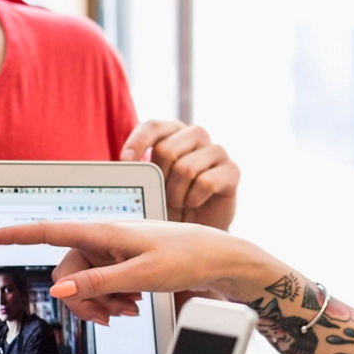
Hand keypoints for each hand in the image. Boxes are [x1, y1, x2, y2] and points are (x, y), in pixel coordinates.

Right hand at [0, 219, 284, 322]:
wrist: (219, 260)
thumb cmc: (187, 257)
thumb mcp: (143, 275)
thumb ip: (99, 282)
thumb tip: (59, 288)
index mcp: (106, 232)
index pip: (52, 231)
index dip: (18, 234)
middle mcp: (105, 238)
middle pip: (67, 271)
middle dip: (82, 298)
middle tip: (111, 317)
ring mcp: (113, 251)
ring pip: (83, 283)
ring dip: (99, 302)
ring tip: (127, 311)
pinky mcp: (123, 263)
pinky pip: (101, 285)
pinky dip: (110, 300)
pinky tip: (131, 306)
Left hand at [122, 120, 239, 229]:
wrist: (198, 227)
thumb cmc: (169, 203)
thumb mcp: (149, 186)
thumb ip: (138, 174)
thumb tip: (121, 171)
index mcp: (172, 132)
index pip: (153, 126)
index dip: (138, 141)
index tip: (124, 161)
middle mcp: (195, 135)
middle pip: (167, 149)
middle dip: (159, 179)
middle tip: (162, 195)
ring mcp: (216, 151)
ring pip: (186, 168)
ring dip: (176, 194)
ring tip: (178, 203)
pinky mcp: (232, 170)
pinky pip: (206, 183)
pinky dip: (194, 200)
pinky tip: (194, 203)